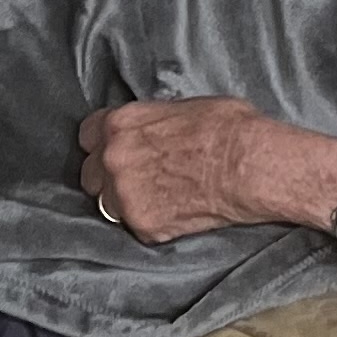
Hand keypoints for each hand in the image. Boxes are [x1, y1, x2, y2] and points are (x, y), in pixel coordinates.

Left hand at [77, 100, 336, 240]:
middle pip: (90, 176)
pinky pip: (137, 228)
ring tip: (160, 200)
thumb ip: (149, 122)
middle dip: (109, 178)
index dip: (103, 145)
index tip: (118, 152)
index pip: (87, 137)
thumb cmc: (228, 128)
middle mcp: (113, 159)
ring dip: (127, 204)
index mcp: (119, 123)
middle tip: (140, 180)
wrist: (249, 165)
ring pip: (108, 206)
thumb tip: (150, 131)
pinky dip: (153, 224)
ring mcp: (125, 196)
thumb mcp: (180, 107)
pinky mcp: (144, 226)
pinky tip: (177, 214)